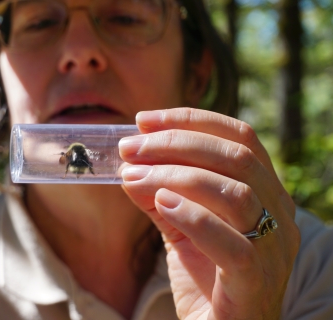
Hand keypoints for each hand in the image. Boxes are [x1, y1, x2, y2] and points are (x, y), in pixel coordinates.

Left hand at [119, 108, 299, 318]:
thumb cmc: (205, 276)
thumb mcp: (180, 226)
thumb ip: (160, 195)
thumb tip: (130, 166)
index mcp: (266, 192)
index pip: (238, 137)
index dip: (190, 121)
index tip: (143, 120)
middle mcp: (280, 214)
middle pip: (236, 157)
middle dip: (175, 143)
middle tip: (129, 148)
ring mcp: (274, 248)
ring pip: (235, 193)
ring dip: (175, 175)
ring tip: (133, 175)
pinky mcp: (256, 282)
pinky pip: (232, 243)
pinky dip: (193, 216)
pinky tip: (160, 203)